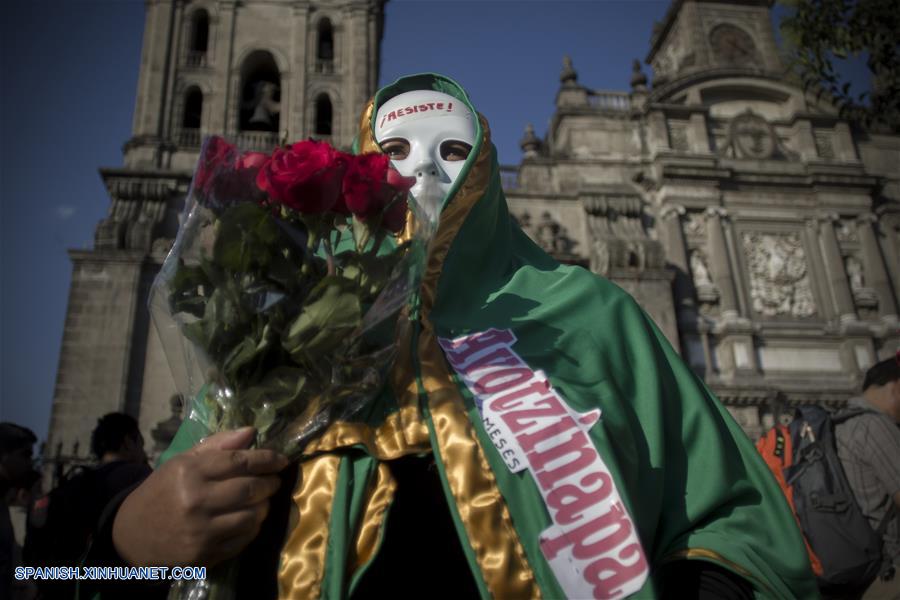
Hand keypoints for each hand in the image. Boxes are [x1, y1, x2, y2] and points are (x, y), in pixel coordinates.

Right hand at [112, 427, 288, 566]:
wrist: (130, 535)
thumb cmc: (161, 491)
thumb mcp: (182, 462)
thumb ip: (218, 445)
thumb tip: (251, 431)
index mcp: (190, 472)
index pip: (240, 462)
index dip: (267, 459)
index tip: (281, 460)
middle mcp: (196, 501)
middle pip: (251, 489)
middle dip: (270, 483)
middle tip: (274, 480)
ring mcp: (201, 531)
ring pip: (252, 517)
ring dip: (264, 507)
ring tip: (262, 500)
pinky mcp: (204, 554)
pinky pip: (243, 539)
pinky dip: (252, 528)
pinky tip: (248, 520)